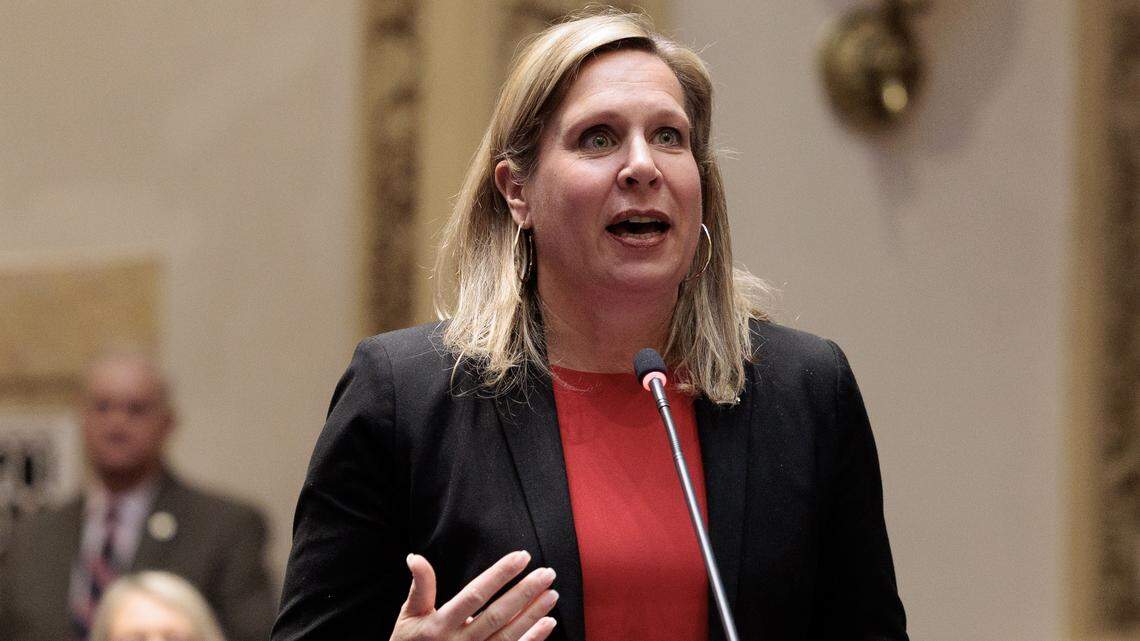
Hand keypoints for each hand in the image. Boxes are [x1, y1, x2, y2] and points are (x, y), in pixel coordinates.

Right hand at [390, 551, 558, 640]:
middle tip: (547, 573)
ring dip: (533, 615)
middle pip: (498, 615)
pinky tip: (548, 623)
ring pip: (509, 635)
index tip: (522, 557)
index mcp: (440, 625)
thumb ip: (419, 587)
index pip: (475, 595)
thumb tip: (415, 557)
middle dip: (525, 593)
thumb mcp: (409, 616)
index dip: (499, 575)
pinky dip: (532, 639)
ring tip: (552, 594)